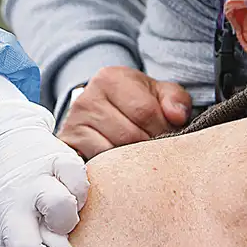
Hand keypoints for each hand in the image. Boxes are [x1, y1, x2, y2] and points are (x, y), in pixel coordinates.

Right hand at [58, 66, 191, 159]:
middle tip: (158, 150)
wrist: (102, 110)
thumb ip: (175, 100)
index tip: (169, 134)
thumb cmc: (135, 102)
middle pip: (130, 135)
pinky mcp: (69, 144)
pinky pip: (98, 164)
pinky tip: (122, 164)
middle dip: (150, 147)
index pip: (144, 111)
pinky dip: (114, 168)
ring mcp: (74, 122)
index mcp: (111, 78)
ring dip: (133, 159)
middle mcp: (88, 97)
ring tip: (141, 155)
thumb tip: (177, 117)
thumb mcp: (158, 94)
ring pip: (114, 152)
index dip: (163, 129)